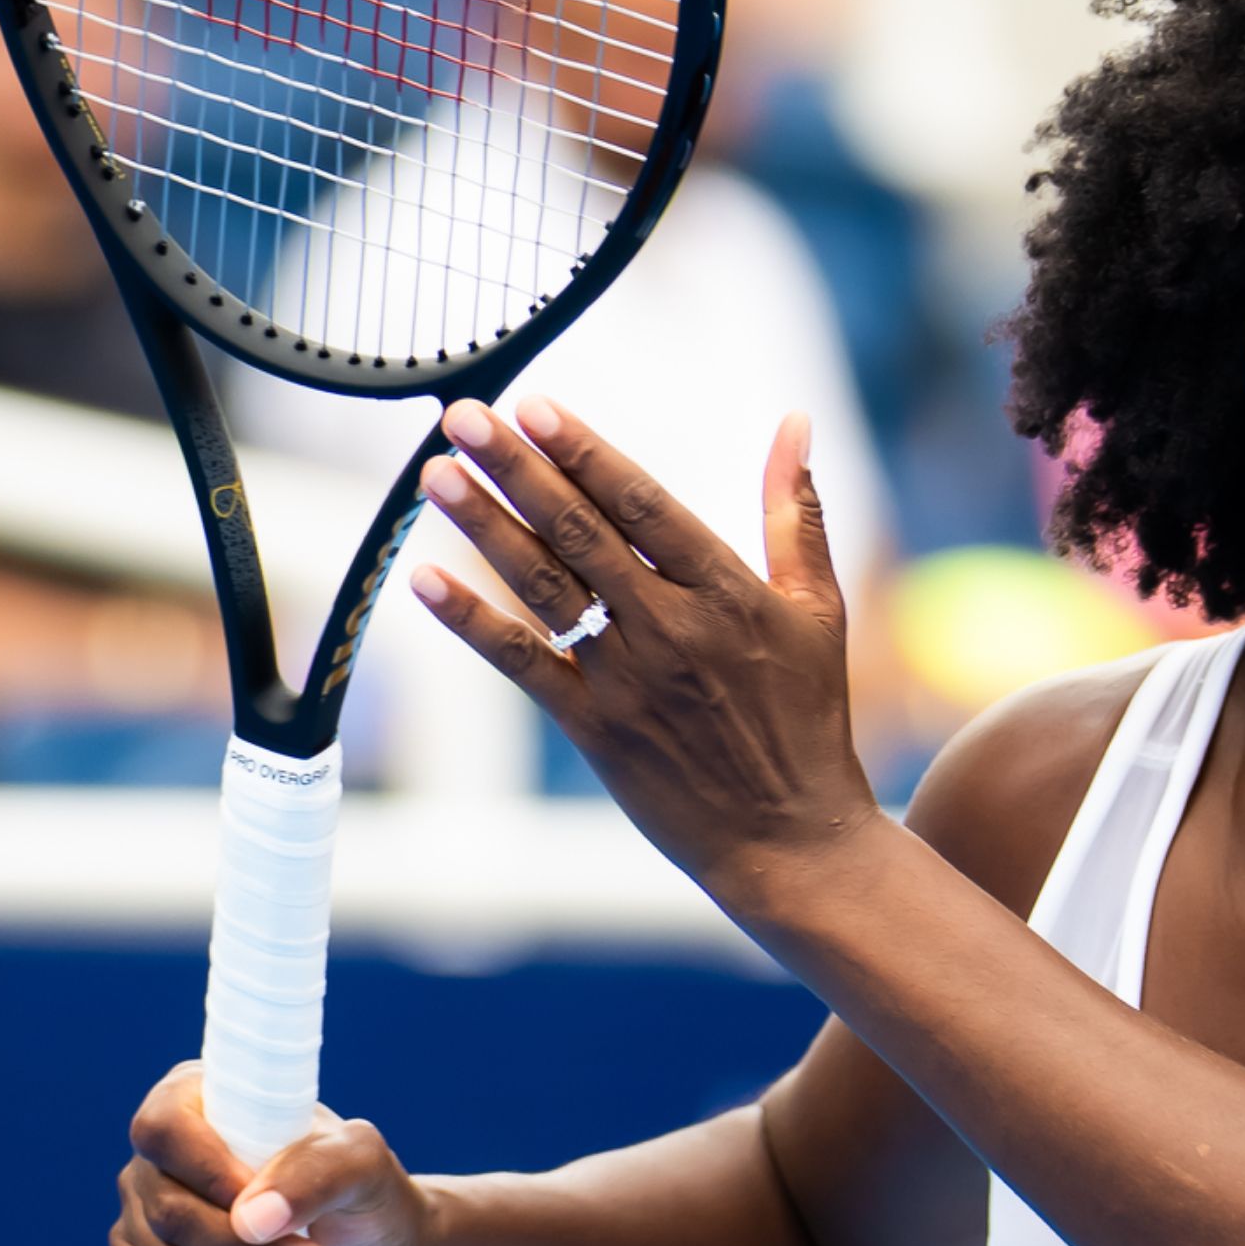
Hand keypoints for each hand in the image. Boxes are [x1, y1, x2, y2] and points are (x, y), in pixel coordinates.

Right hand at [109, 1061, 429, 1245]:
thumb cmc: (364, 1195)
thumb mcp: (362, 1165)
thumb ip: (318, 1170)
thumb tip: (251, 1220)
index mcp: (200, 1098)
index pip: (165, 1128)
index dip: (207, 1171)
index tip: (265, 1211)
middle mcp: (158, 1156)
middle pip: (170, 1213)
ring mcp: (144, 1215)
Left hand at [407, 398, 885, 898]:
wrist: (791, 841)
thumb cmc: (810, 720)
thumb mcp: (820, 609)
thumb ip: (797, 512)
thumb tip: (796, 421)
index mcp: (727, 590)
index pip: (641, 502)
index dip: (584, 451)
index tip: (535, 404)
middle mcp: (672, 626)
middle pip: (578, 531)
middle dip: (516, 468)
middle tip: (463, 417)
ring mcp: (628, 678)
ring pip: (542, 586)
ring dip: (483, 526)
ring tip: (435, 475)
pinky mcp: (594, 727)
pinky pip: (522, 663)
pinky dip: (471, 621)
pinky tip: (425, 579)